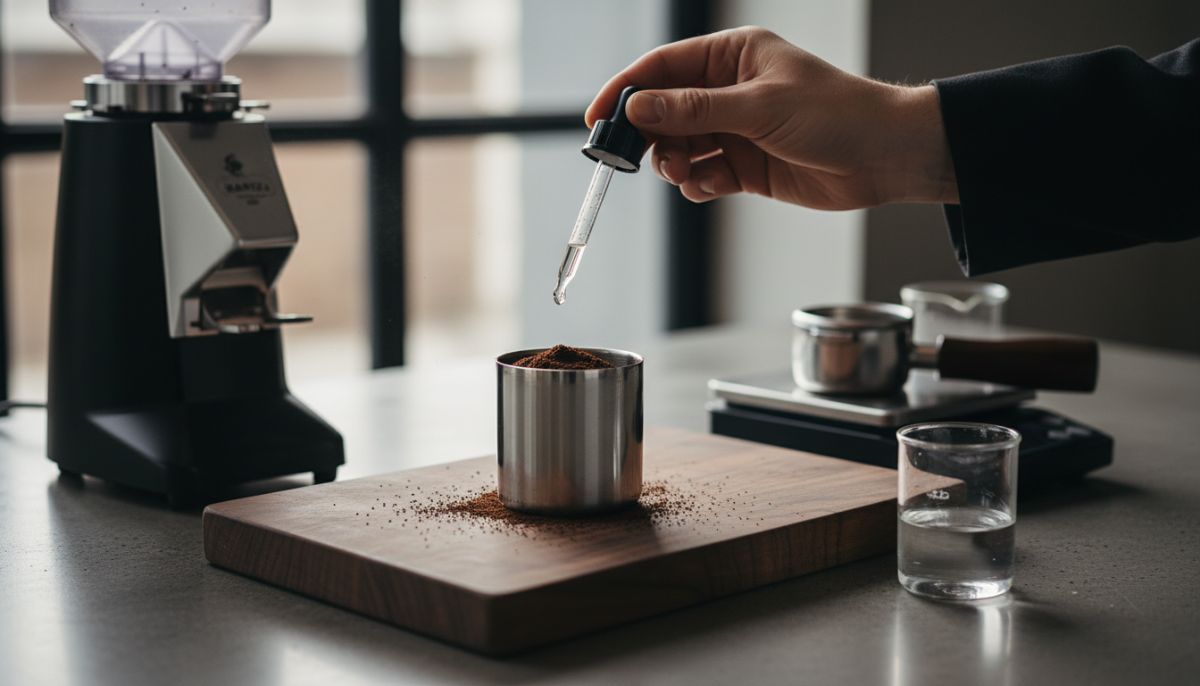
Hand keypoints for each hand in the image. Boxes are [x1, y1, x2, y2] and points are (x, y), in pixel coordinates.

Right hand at [586, 27, 957, 208]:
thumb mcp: (759, 107)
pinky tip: (710, 186)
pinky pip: (702, 175)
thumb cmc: (836, 115)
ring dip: (672, 164)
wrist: (885, 157)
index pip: (663, 69)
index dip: (625, 92)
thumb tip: (639, 107)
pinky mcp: (744, 166)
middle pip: (664, 111)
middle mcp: (729, 91)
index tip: (597, 119)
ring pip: (679, 147)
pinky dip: (697, 184)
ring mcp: (735, 130)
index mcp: (733, 57)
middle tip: (628, 159)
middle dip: (647, 136)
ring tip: (684, 173)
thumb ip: (695, 110)